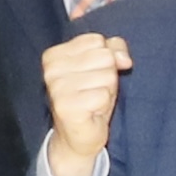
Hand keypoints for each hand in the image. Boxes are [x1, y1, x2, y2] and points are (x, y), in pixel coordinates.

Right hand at [40, 32, 132, 175]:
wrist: (78, 136)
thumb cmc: (90, 97)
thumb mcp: (103, 66)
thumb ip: (114, 49)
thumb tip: (124, 59)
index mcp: (54, 55)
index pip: (96, 40)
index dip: (105, 58)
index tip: (93, 75)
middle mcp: (51, 69)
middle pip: (104, 56)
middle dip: (108, 75)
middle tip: (95, 90)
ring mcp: (57, 88)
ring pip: (107, 75)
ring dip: (107, 91)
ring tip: (93, 101)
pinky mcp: (66, 106)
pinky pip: (104, 95)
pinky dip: (104, 105)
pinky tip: (92, 112)